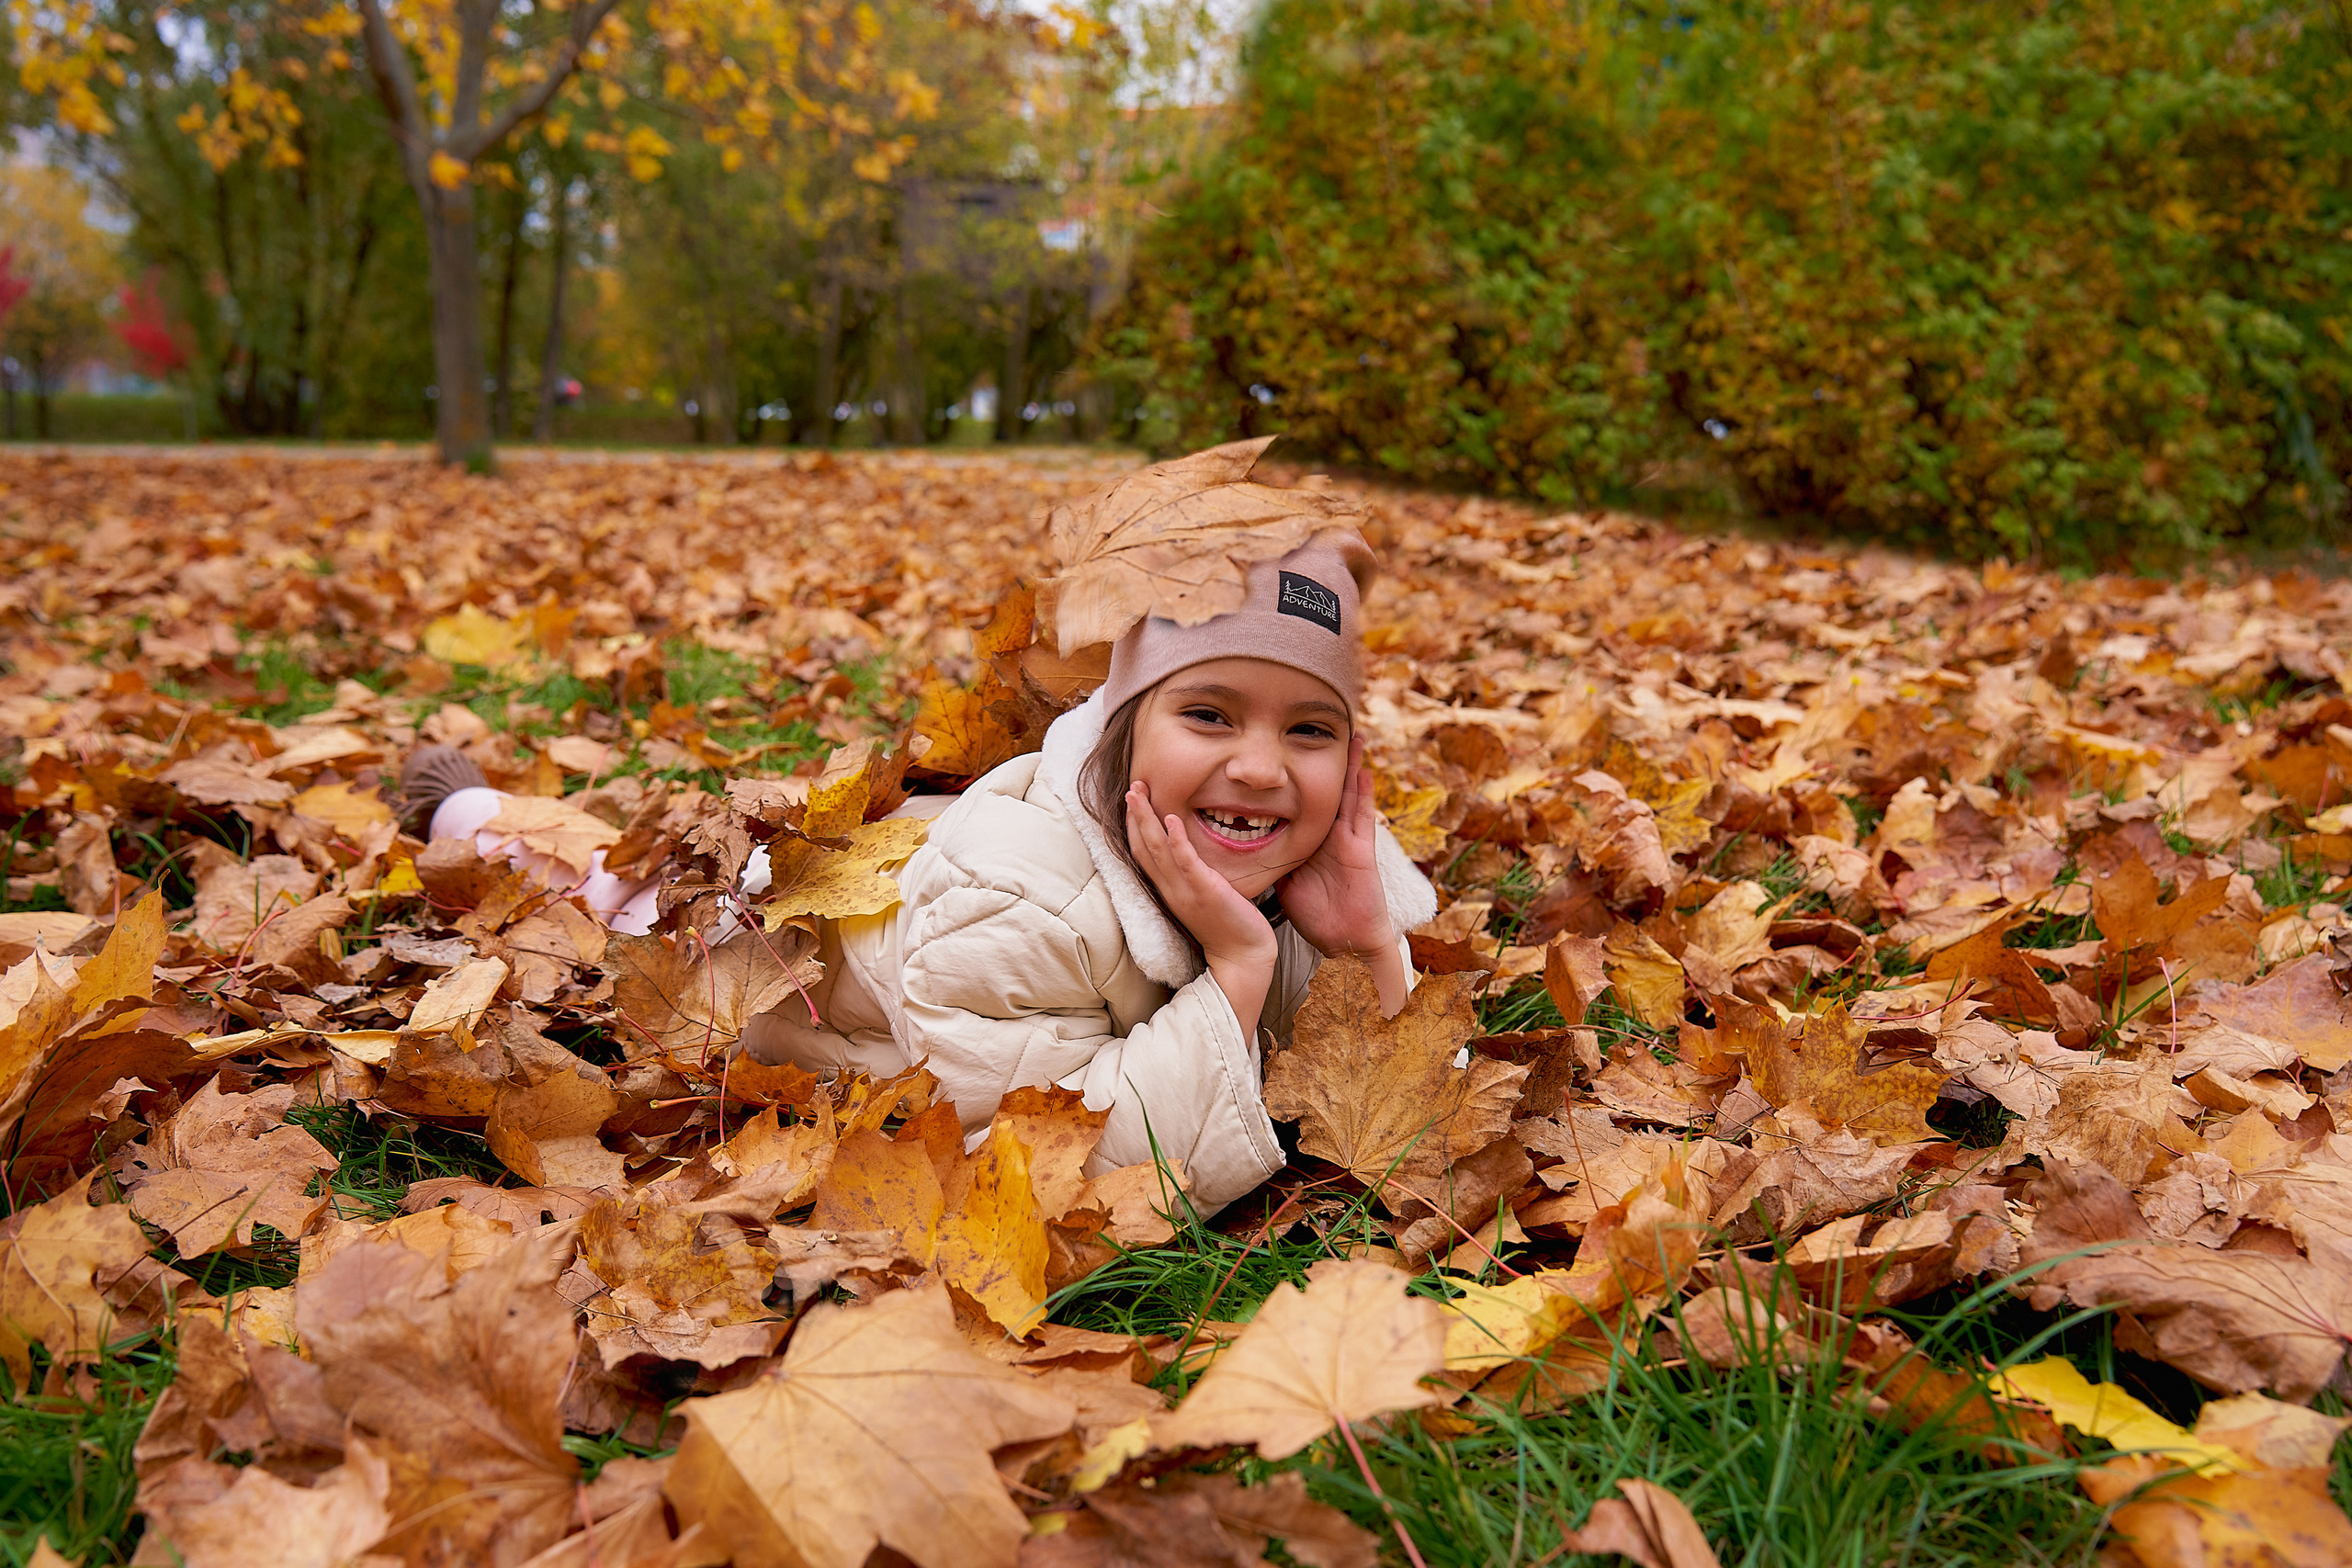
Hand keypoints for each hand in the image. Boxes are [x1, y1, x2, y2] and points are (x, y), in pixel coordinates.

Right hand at [1126, 781, 1278, 1030]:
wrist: (1242, 958)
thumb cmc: (1228, 925)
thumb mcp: (1203, 896)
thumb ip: (1194, 875)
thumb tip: (1193, 852)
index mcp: (1168, 889)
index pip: (1142, 853)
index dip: (1135, 825)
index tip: (1134, 799)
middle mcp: (1170, 889)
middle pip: (1143, 846)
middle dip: (1135, 814)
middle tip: (1132, 785)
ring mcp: (1185, 891)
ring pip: (1157, 849)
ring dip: (1146, 818)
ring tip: (1139, 792)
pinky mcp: (1205, 891)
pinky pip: (1186, 862)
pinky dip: (1177, 839)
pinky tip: (1173, 818)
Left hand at [1281, 737, 1409, 1015]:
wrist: (1343, 939)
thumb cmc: (1316, 913)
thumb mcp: (1285, 879)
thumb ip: (1270, 858)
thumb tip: (1240, 846)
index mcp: (1312, 840)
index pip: (1303, 801)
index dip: (1300, 776)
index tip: (1292, 750)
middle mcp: (1330, 834)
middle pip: (1326, 789)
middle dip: (1327, 761)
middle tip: (1325, 726)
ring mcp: (1347, 839)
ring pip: (1349, 795)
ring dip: (1353, 766)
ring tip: (1354, 735)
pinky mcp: (1361, 850)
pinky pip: (1363, 817)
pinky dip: (1365, 793)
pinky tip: (1365, 769)